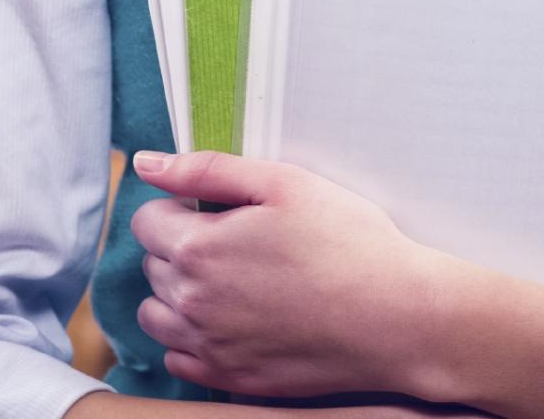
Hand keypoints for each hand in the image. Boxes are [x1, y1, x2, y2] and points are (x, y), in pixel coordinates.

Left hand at [129, 149, 466, 402]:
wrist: (396, 317)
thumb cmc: (349, 243)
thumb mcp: (283, 184)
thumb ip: (207, 169)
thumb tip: (147, 163)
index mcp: (199, 248)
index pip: (147, 221)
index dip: (179, 207)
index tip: (218, 211)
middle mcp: (192, 303)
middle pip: (153, 265)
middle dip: (181, 247)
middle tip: (237, 242)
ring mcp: (209, 347)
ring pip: (156, 315)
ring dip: (177, 294)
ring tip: (229, 281)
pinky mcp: (230, 379)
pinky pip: (179, 358)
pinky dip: (192, 339)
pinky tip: (231, 321)